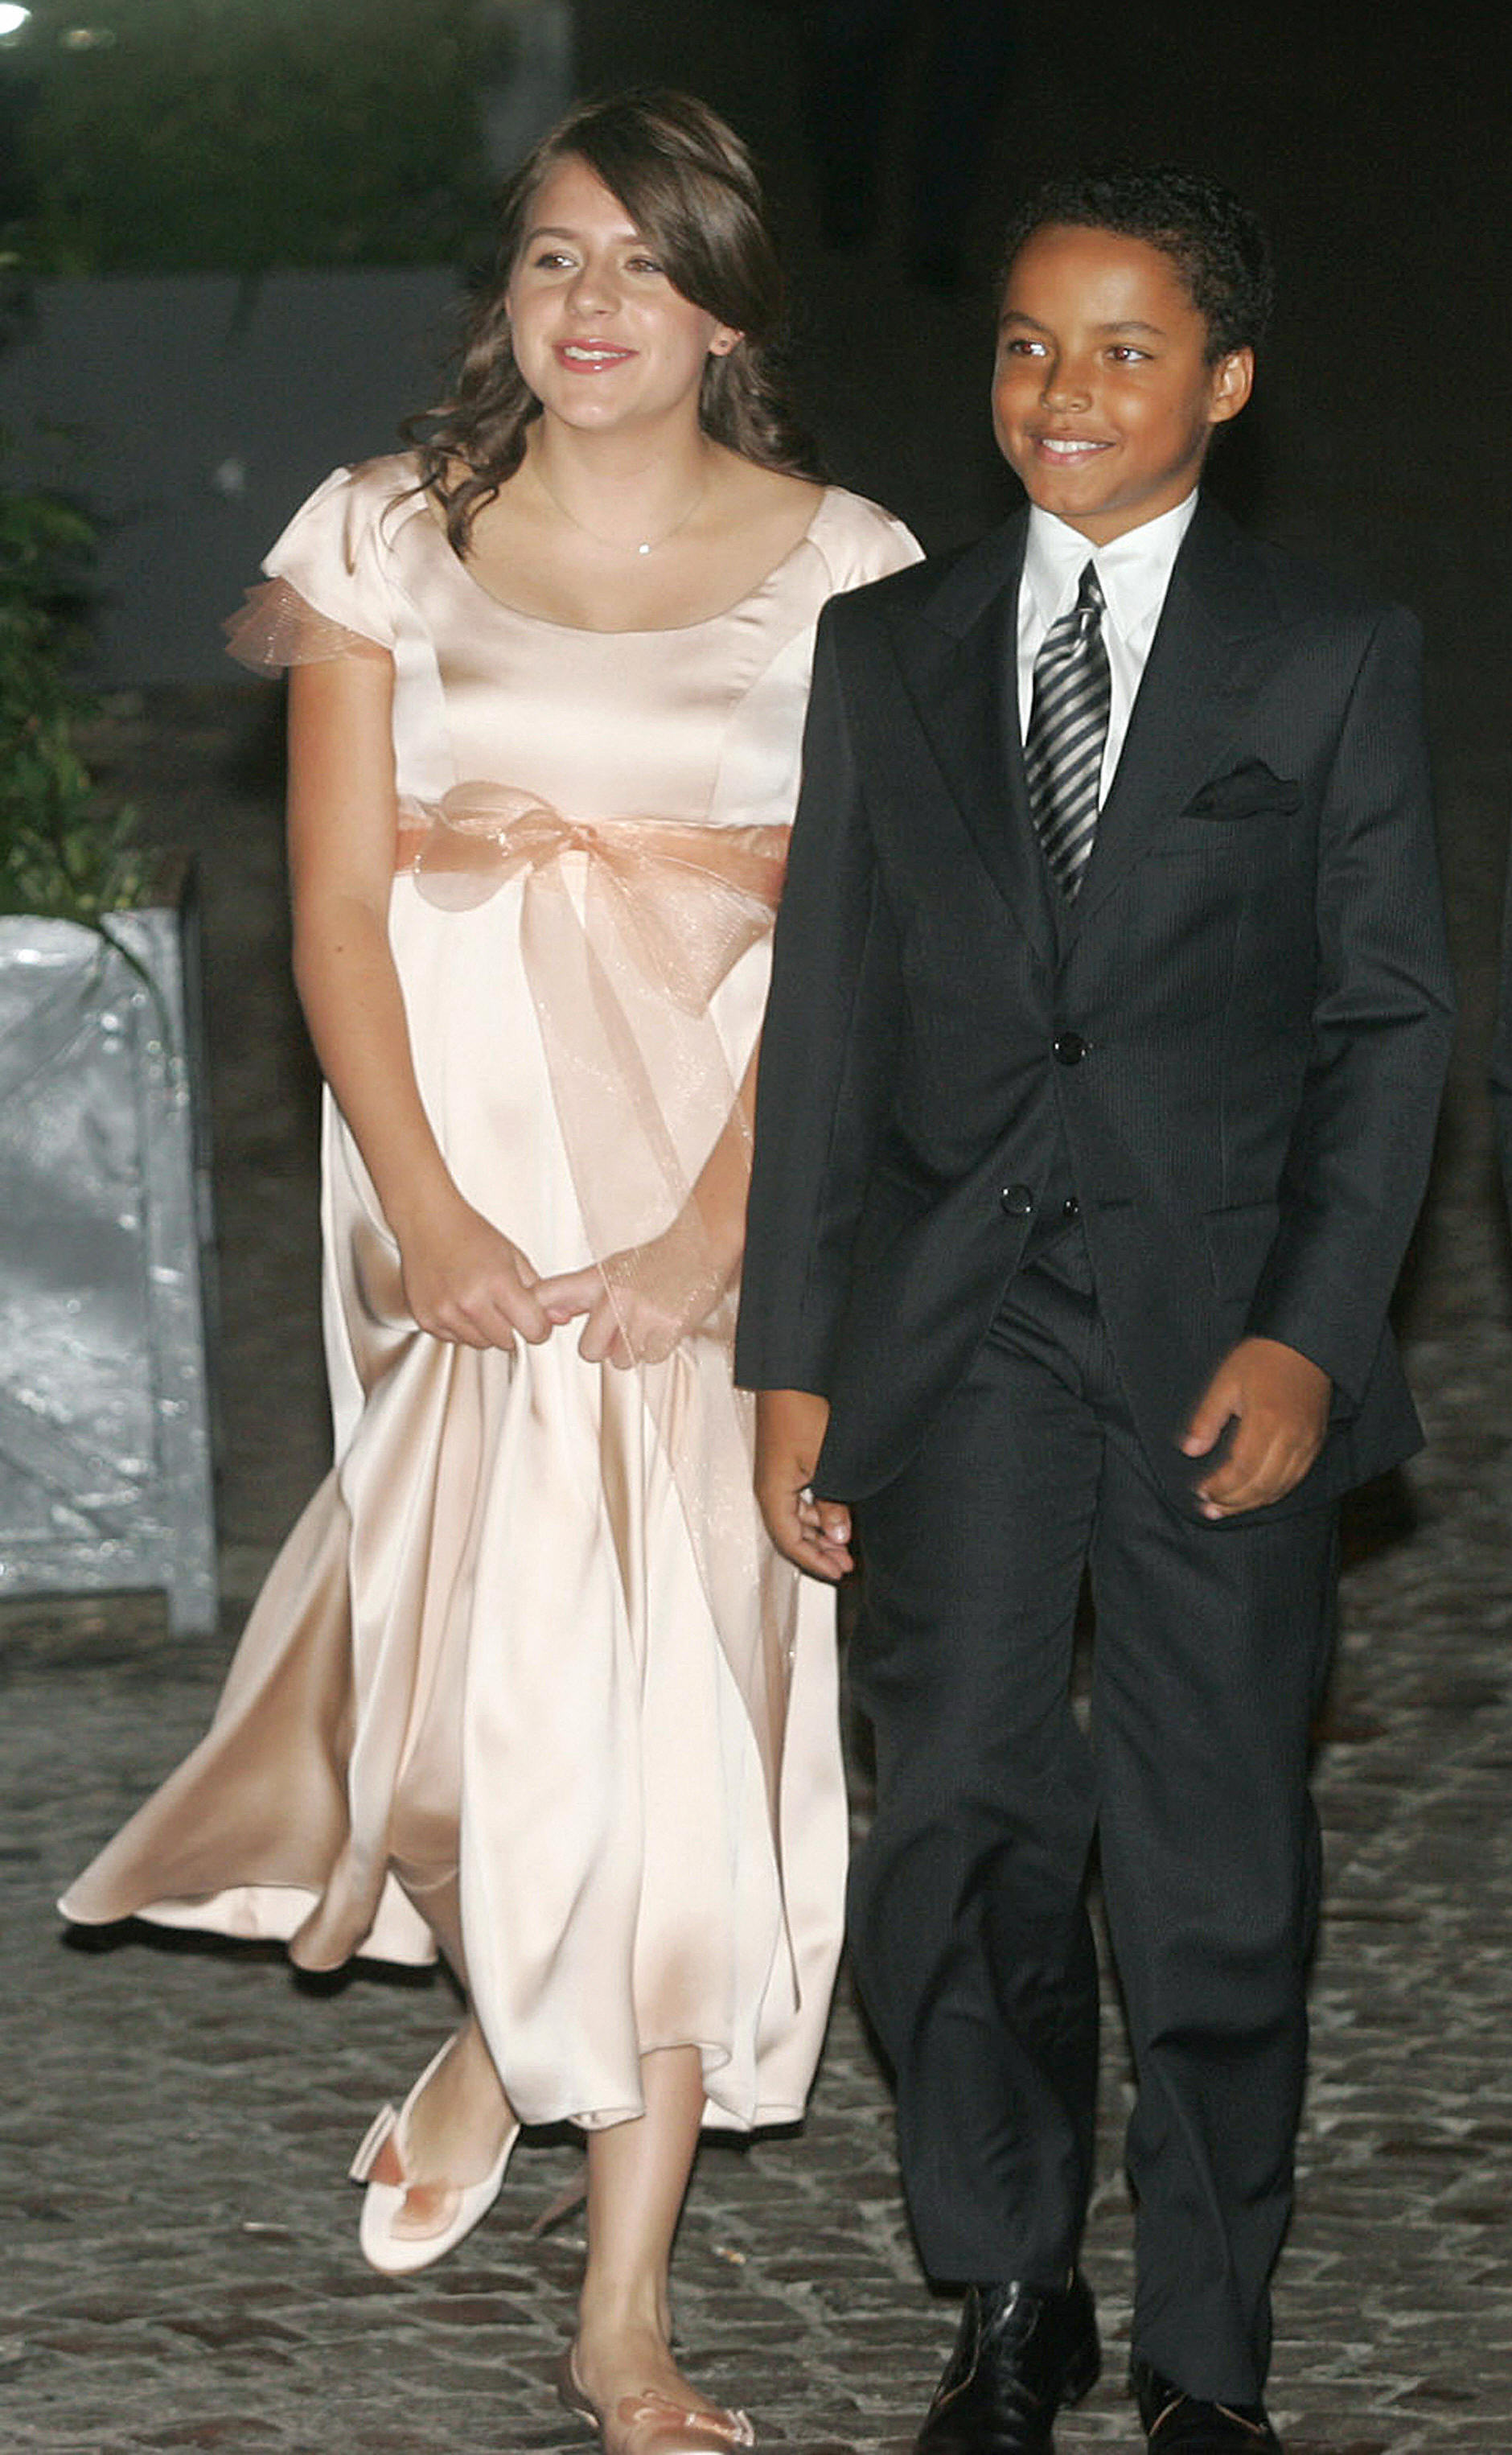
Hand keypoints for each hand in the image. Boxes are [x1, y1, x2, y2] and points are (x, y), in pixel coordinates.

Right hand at [394, 1190, 549, 1349]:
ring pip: (482, 1344)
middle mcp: (470, 1301)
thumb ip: (539, 1291)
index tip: (535, 1319)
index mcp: (498, 1283)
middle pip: (508, 1342)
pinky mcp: (427, 1320)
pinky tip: (460, 1303)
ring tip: (479, 1300)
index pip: (533, 1330)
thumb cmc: (469, 1234)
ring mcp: (446, 1312)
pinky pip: (456, 1340)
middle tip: (503, 1304)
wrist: (427, 1221)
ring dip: (486, 1330)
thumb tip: (561, 1318)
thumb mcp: (513, 1256)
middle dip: (512, 1328)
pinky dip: (462, 1328)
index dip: (538, 1326)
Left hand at [534, 1212, 732, 1368]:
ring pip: (622, 1360)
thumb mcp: (608, 1270)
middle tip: (621, 1328)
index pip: (547, 1295)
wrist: (697, 1248)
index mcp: (596, 1279)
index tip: (535, 1327)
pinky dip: (657, 1348)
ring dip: (634, 1349)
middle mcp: (615, 1296)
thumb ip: (575, 1295)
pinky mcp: (667, 1327)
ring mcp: (641, 1313)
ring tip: (646, 1323)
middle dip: (605, 1347)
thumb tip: (549, 1315)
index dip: (535, 1314)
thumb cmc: (654, 1262)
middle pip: (589, 1351)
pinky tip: (662, 1325)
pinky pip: (650, 1358)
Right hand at [754, 1388, 853, 1580]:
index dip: (814, 1562)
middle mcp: (770, 1487)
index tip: (839, 1572)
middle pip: (791, 1533)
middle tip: (847, 1564)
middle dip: (819, 1551)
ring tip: (846, 1542)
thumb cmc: (803, 1411)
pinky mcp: (787, 1463)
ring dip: (820, 1532)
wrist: (791, 1375)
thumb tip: (838, 1537)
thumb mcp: (826, 1463)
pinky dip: (818, 1512)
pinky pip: (799, 1499)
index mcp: (772, 1492)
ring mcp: (777, 1475)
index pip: (789, 1542)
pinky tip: (837, 1514)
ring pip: (796, 1517)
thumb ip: (833, 1503)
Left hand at [1181, 1335, 1330, 1518]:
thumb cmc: (1262, 1358)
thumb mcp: (1225, 1381)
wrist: (1306, 1344)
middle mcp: (1291, 1437)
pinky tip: (1256, 1496)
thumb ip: (1207, 1418)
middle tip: (1209, 1509)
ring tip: (1226, 1509)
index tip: (1200, 1491)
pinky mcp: (1316, 1443)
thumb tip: (1191, 1450)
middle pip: (1261, 1485)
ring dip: (1252, 1503)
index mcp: (1266, 1420)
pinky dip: (1274, 1493)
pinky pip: (1296, 1479)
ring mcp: (1307, 1442)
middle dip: (1233, 1502)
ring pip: (1279, 1487)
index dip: (1221, 1486)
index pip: (1241, 1468)